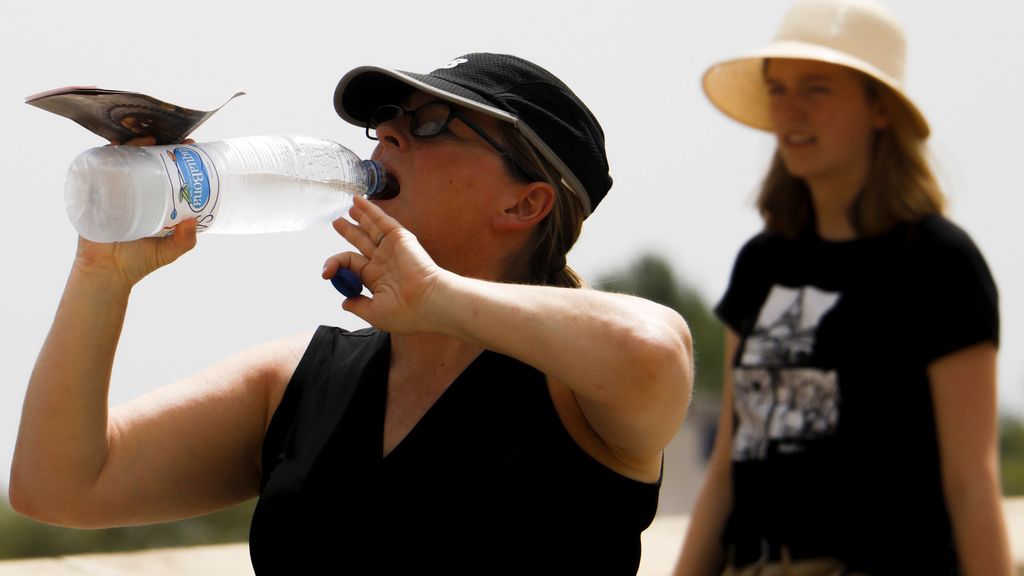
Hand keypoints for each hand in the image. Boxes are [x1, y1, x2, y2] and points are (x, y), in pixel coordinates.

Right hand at [75, 136, 198, 288]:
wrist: (106, 273)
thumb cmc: (138, 262)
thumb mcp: (170, 251)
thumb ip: (185, 240)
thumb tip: (192, 221)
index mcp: (153, 201)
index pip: (166, 171)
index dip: (177, 157)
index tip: (191, 147)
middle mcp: (134, 192)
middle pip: (145, 160)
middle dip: (158, 145)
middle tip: (174, 140)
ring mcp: (113, 191)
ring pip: (123, 160)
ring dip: (133, 144)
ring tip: (148, 138)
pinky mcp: (93, 193)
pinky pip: (97, 169)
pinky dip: (104, 155)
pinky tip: (115, 146)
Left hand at [322, 195, 446, 333]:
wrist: (428, 303)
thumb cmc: (407, 313)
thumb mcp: (374, 313)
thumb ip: (358, 305)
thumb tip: (345, 302)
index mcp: (377, 279)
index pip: (352, 265)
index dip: (336, 265)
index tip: (326, 273)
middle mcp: (384, 262)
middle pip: (361, 243)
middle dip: (349, 232)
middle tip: (338, 223)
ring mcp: (392, 249)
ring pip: (371, 229)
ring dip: (360, 218)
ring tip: (349, 209)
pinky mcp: (400, 239)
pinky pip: (382, 221)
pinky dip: (370, 210)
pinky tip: (359, 202)